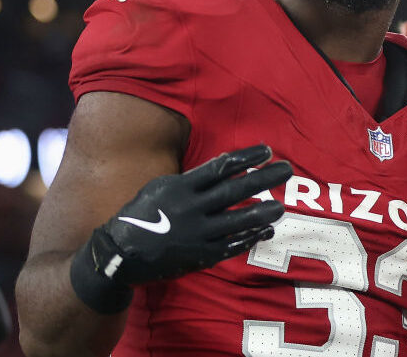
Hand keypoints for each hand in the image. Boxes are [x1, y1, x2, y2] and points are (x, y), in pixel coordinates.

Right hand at [70, 144, 291, 312]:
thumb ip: (192, 179)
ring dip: (263, 212)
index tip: (268, 151)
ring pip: (238, 221)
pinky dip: (251, 238)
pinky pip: (232, 245)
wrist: (119, 253)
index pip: (221, 167)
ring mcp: (197, 234)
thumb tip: (227, 166)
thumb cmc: (144, 214)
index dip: (247, 158)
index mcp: (180, 187)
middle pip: (235, 191)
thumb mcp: (161, 187)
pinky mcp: (200, 256)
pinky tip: (267, 231)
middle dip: (264, 179)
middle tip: (287, 169)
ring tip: (280, 207)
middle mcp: (191, 209)